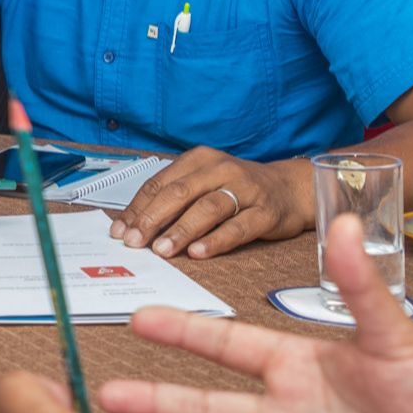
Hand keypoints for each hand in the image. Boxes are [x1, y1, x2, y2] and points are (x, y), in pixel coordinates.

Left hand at [110, 148, 310, 258]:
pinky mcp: (267, 212)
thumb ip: (173, 199)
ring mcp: (246, 189)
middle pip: (179, 193)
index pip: (160, 183)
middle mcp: (221, 169)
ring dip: (181, 230)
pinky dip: (216, 240)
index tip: (120, 230)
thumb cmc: (238, 188)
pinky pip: (238, 227)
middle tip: (134, 241)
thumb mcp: (203, 183)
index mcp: (199, 160)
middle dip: (152, 219)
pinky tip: (198, 252)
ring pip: (207, 208)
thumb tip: (133, 225)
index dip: (137, 208)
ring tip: (161, 249)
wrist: (291, 188)